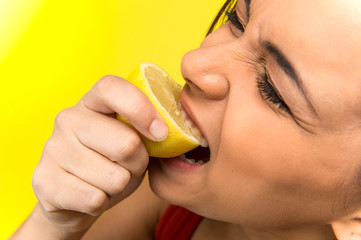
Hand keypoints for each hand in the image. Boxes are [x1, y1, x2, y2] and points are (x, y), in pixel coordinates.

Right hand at [32, 75, 167, 236]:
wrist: (76, 196)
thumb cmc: (113, 162)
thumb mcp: (134, 141)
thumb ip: (149, 129)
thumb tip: (171, 129)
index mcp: (92, 102)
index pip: (113, 88)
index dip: (142, 109)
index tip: (160, 133)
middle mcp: (68, 119)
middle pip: (126, 143)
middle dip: (138, 163)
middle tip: (128, 165)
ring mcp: (52, 148)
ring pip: (115, 177)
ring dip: (120, 185)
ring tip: (107, 179)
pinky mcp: (44, 180)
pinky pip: (95, 199)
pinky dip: (102, 203)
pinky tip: (92, 194)